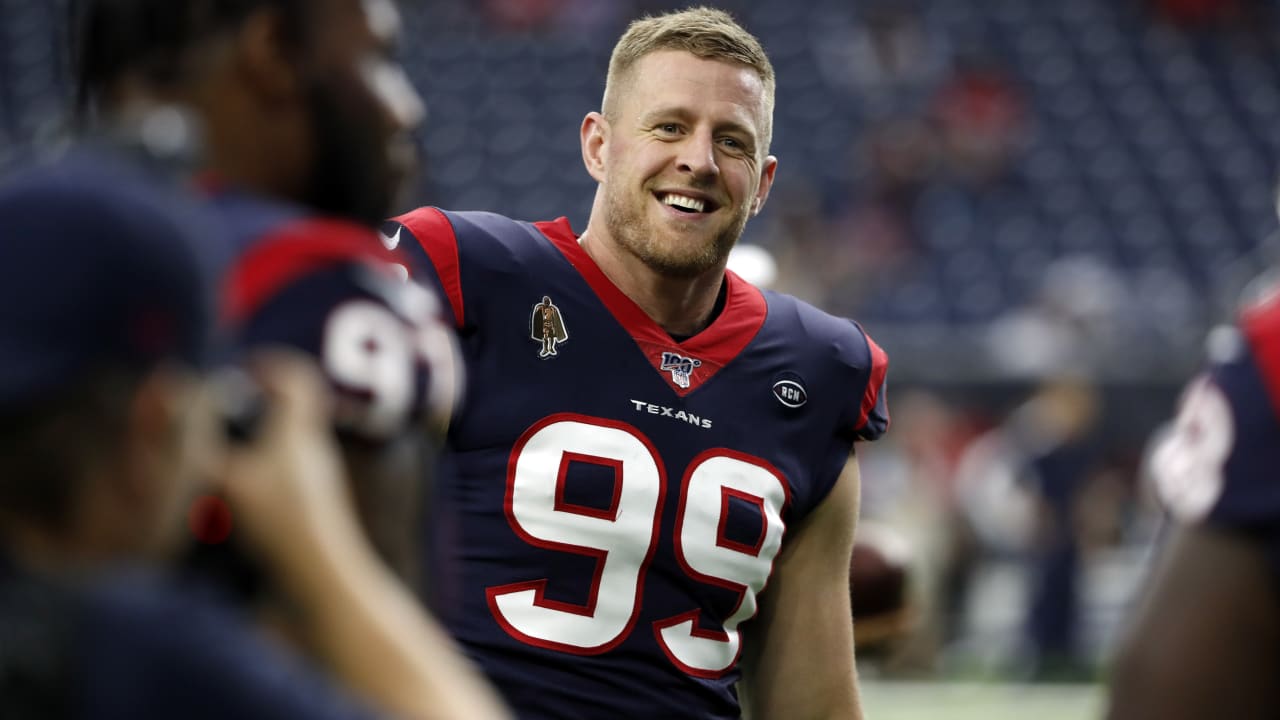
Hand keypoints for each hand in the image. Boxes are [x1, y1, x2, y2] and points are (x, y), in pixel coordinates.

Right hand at [215, 351, 361, 577]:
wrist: (324, 569)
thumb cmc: (280, 521)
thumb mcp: (233, 484)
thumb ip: (203, 454)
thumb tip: (173, 428)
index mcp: (297, 431)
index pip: (299, 378)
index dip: (273, 364)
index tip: (246, 372)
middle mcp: (313, 445)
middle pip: (296, 404)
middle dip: (264, 399)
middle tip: (232, 407)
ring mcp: (318, 470)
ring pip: (294, 435)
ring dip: (265, 432)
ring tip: (232, 447)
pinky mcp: (317, 495)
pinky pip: (293, 462)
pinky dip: (269, 460)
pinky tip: (245, 484)